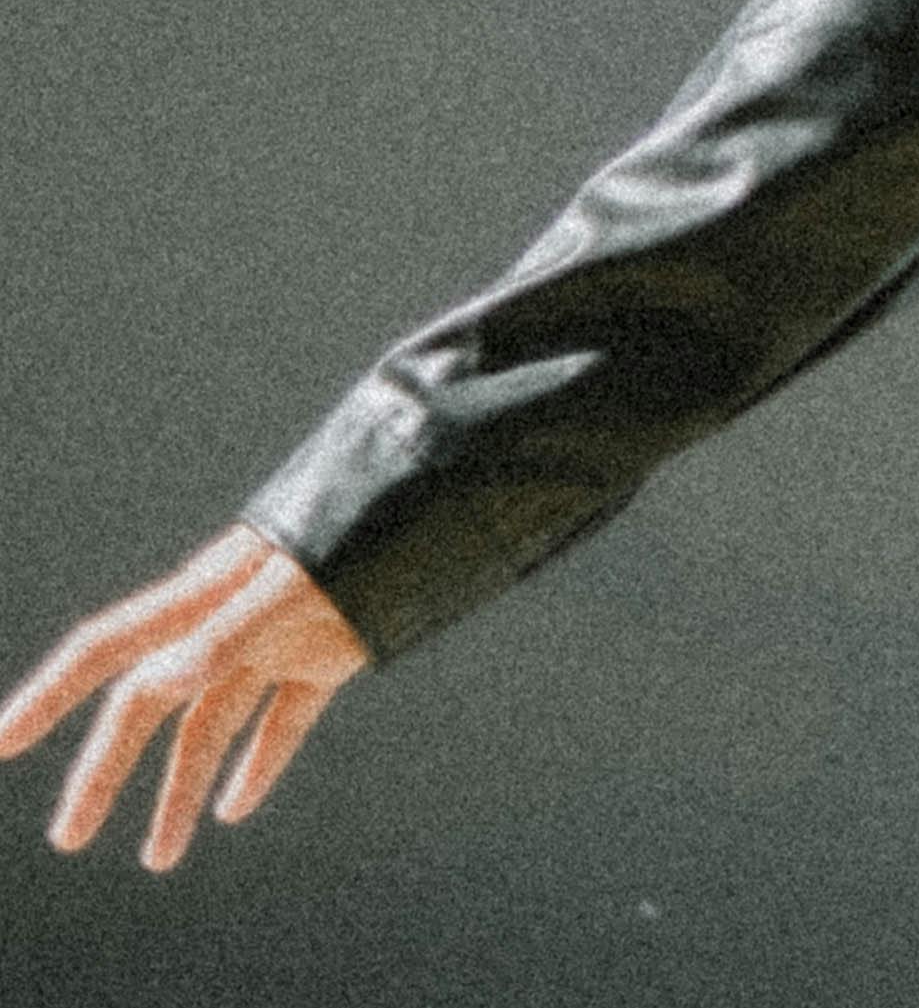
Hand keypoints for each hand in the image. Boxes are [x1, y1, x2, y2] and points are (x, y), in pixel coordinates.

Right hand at [0, 522, 370, 869]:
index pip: (105, 651)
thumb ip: (226, 634)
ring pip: (211, 724)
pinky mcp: (326, 652)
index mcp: (201, 599)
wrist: (437, 495)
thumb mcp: (290, 587)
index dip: (47, 696)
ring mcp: (275, 638)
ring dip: (182, 789)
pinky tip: (236, 809)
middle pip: (148, 707)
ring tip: (161, 858)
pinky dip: (258, 764)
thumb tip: (159, 683)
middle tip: (67, 837)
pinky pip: (281, 720)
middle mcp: (226, 621)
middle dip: (104, 772)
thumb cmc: (357, 532)